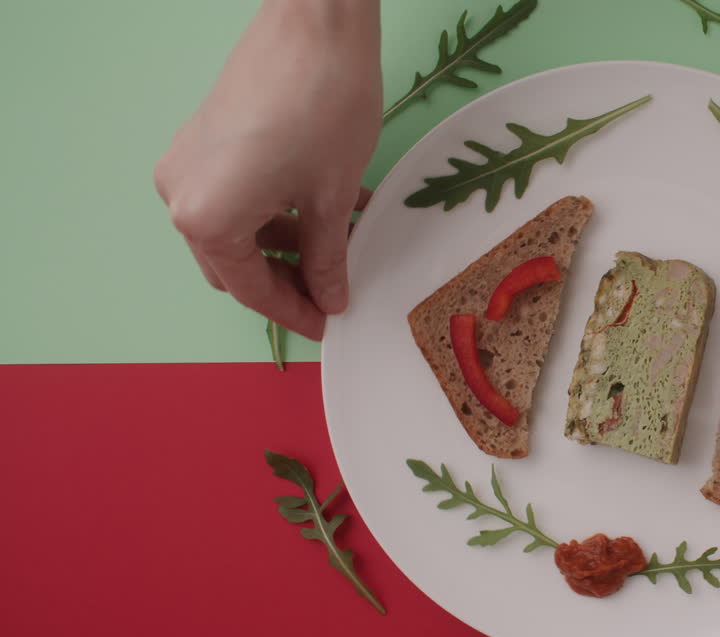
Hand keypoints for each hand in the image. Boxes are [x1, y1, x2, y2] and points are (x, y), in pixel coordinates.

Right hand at [154, 0, 381, 340]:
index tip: (328, 327)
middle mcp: (181, 193)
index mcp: (205, 218)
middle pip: (235, 265)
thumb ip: (326, 259)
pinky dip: (276, 213)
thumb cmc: (323, 105)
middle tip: (333, 295)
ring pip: (237, 231)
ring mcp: (188, 162)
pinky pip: (236, 196)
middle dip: (286, 284)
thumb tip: (330, 298)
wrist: (315, 23)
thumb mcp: (331, 199)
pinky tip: (327, 211)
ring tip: (342, 248)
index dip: (294, 313)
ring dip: (286, 246)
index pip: (251, 290)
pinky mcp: (206, 138)